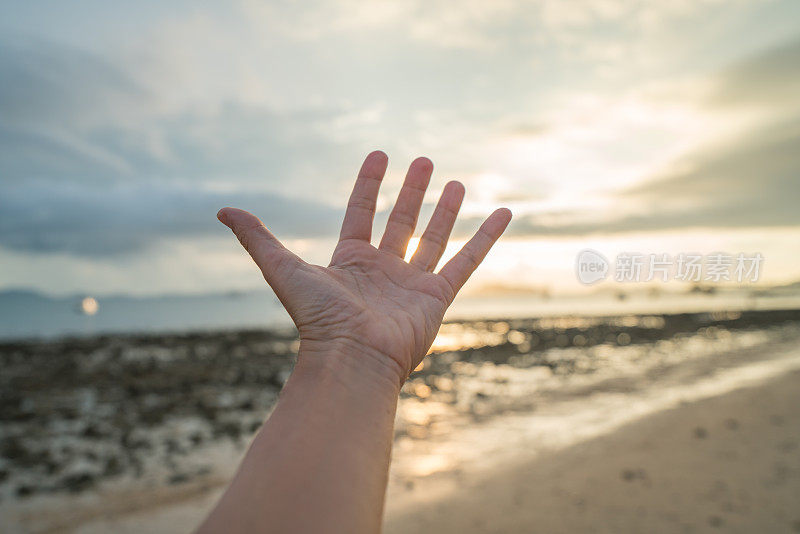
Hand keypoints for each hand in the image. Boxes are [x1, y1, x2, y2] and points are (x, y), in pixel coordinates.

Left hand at [218, 151, 510, 383]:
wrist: (353, 359)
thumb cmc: (319, 319)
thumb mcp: (283, 269)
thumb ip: (257, 239)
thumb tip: (221, 210)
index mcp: (350, 261)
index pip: (361, 211)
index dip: (369, 182)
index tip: (380, 155)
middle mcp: (382, 270)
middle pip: (401, 221)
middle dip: (412, 191)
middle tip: (424, 161)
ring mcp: (412, 283)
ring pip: (433, 237)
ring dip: (445, 210)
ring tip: (455, 182)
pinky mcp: (438, 297)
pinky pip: (467, 261)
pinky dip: (486, 238)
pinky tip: (503, 214)